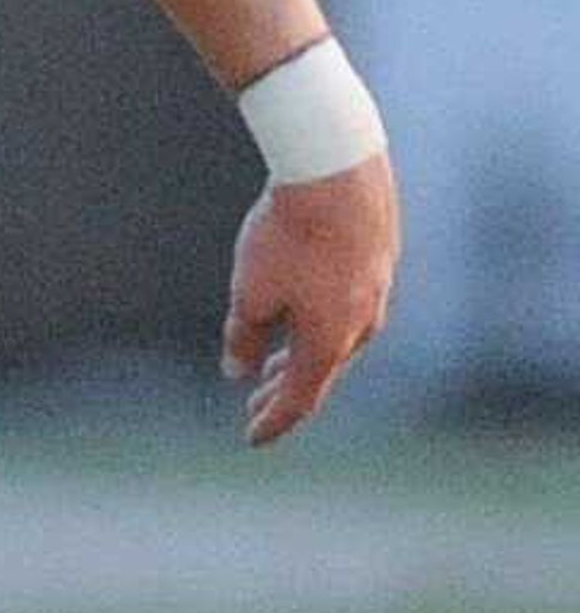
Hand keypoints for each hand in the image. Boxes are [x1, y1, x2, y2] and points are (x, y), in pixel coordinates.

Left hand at [220, 154, 396, 444]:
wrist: (337, 173)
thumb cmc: (290, 236)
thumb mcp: (251, 291)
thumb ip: (244, 336)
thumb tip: (236, 370)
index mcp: (330, 343)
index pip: (300, 399)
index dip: (273, 422)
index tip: (251, 439)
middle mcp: (361, 328)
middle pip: (320, 373)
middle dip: (284, 392)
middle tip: (254, 408)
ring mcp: (375, 296)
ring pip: (336, 341)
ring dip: (302, 359)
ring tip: (273, 367)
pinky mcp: (377, 266)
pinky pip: (347, 311)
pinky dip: (320, 326)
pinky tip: (305, 316)